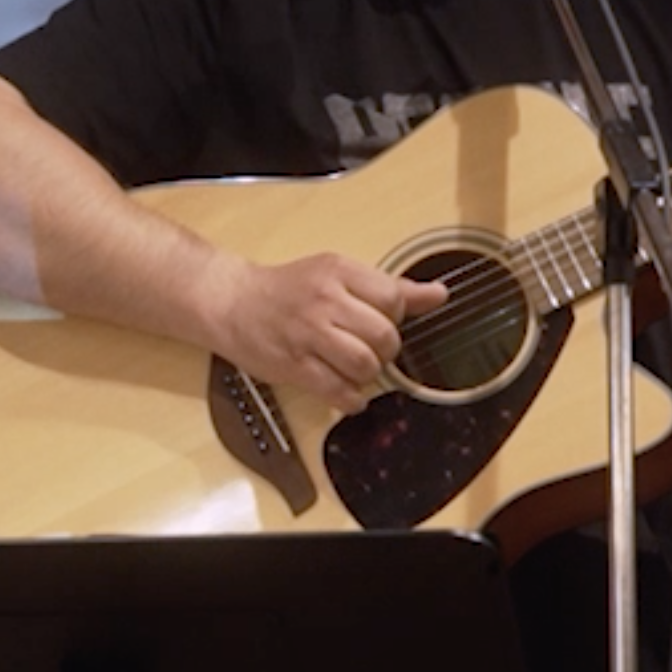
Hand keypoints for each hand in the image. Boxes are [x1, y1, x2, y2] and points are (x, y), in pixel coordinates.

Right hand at [199, 253, 452, 414]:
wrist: (232, 302)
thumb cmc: (288, 290)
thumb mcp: (338, 274)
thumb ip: (390, 287)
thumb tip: (439, 294)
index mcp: (338, 272)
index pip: (393, 299)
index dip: (394, 317)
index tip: (379, 321)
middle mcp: (324, 300)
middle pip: (384, 335)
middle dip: (385, 351)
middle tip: (370, 350)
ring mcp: (307, 334)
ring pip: (364, 365)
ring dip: (368, 375)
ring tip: (355, 369)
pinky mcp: (293, 365)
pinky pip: (338, 391)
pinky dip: (351, 399)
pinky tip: (346, 392)